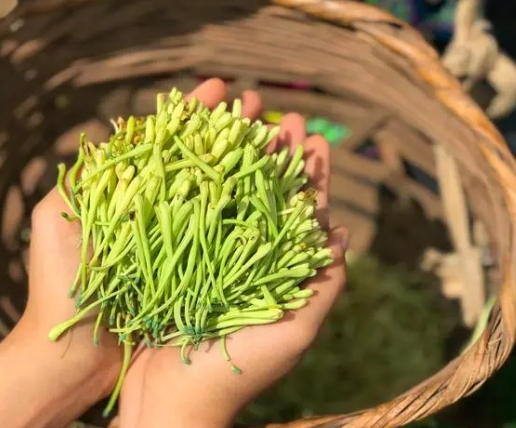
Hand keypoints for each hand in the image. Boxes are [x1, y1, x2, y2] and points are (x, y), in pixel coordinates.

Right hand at [117, 79, 348, 427]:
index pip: (306, 215)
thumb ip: (323, 288)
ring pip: (237, 201)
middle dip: (280, 158)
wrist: (172, 401)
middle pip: (273, 199)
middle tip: (283, 117)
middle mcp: (256, 261)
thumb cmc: (235, 371)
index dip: (312, 176)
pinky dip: (204, 186)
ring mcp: (222, 260)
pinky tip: (202, 159)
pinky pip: (200, 217)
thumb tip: (344, 233)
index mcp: (286, 274)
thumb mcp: (292, 333)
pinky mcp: (188, 263)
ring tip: (247, 124)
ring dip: (244, 162)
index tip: (315, 137)